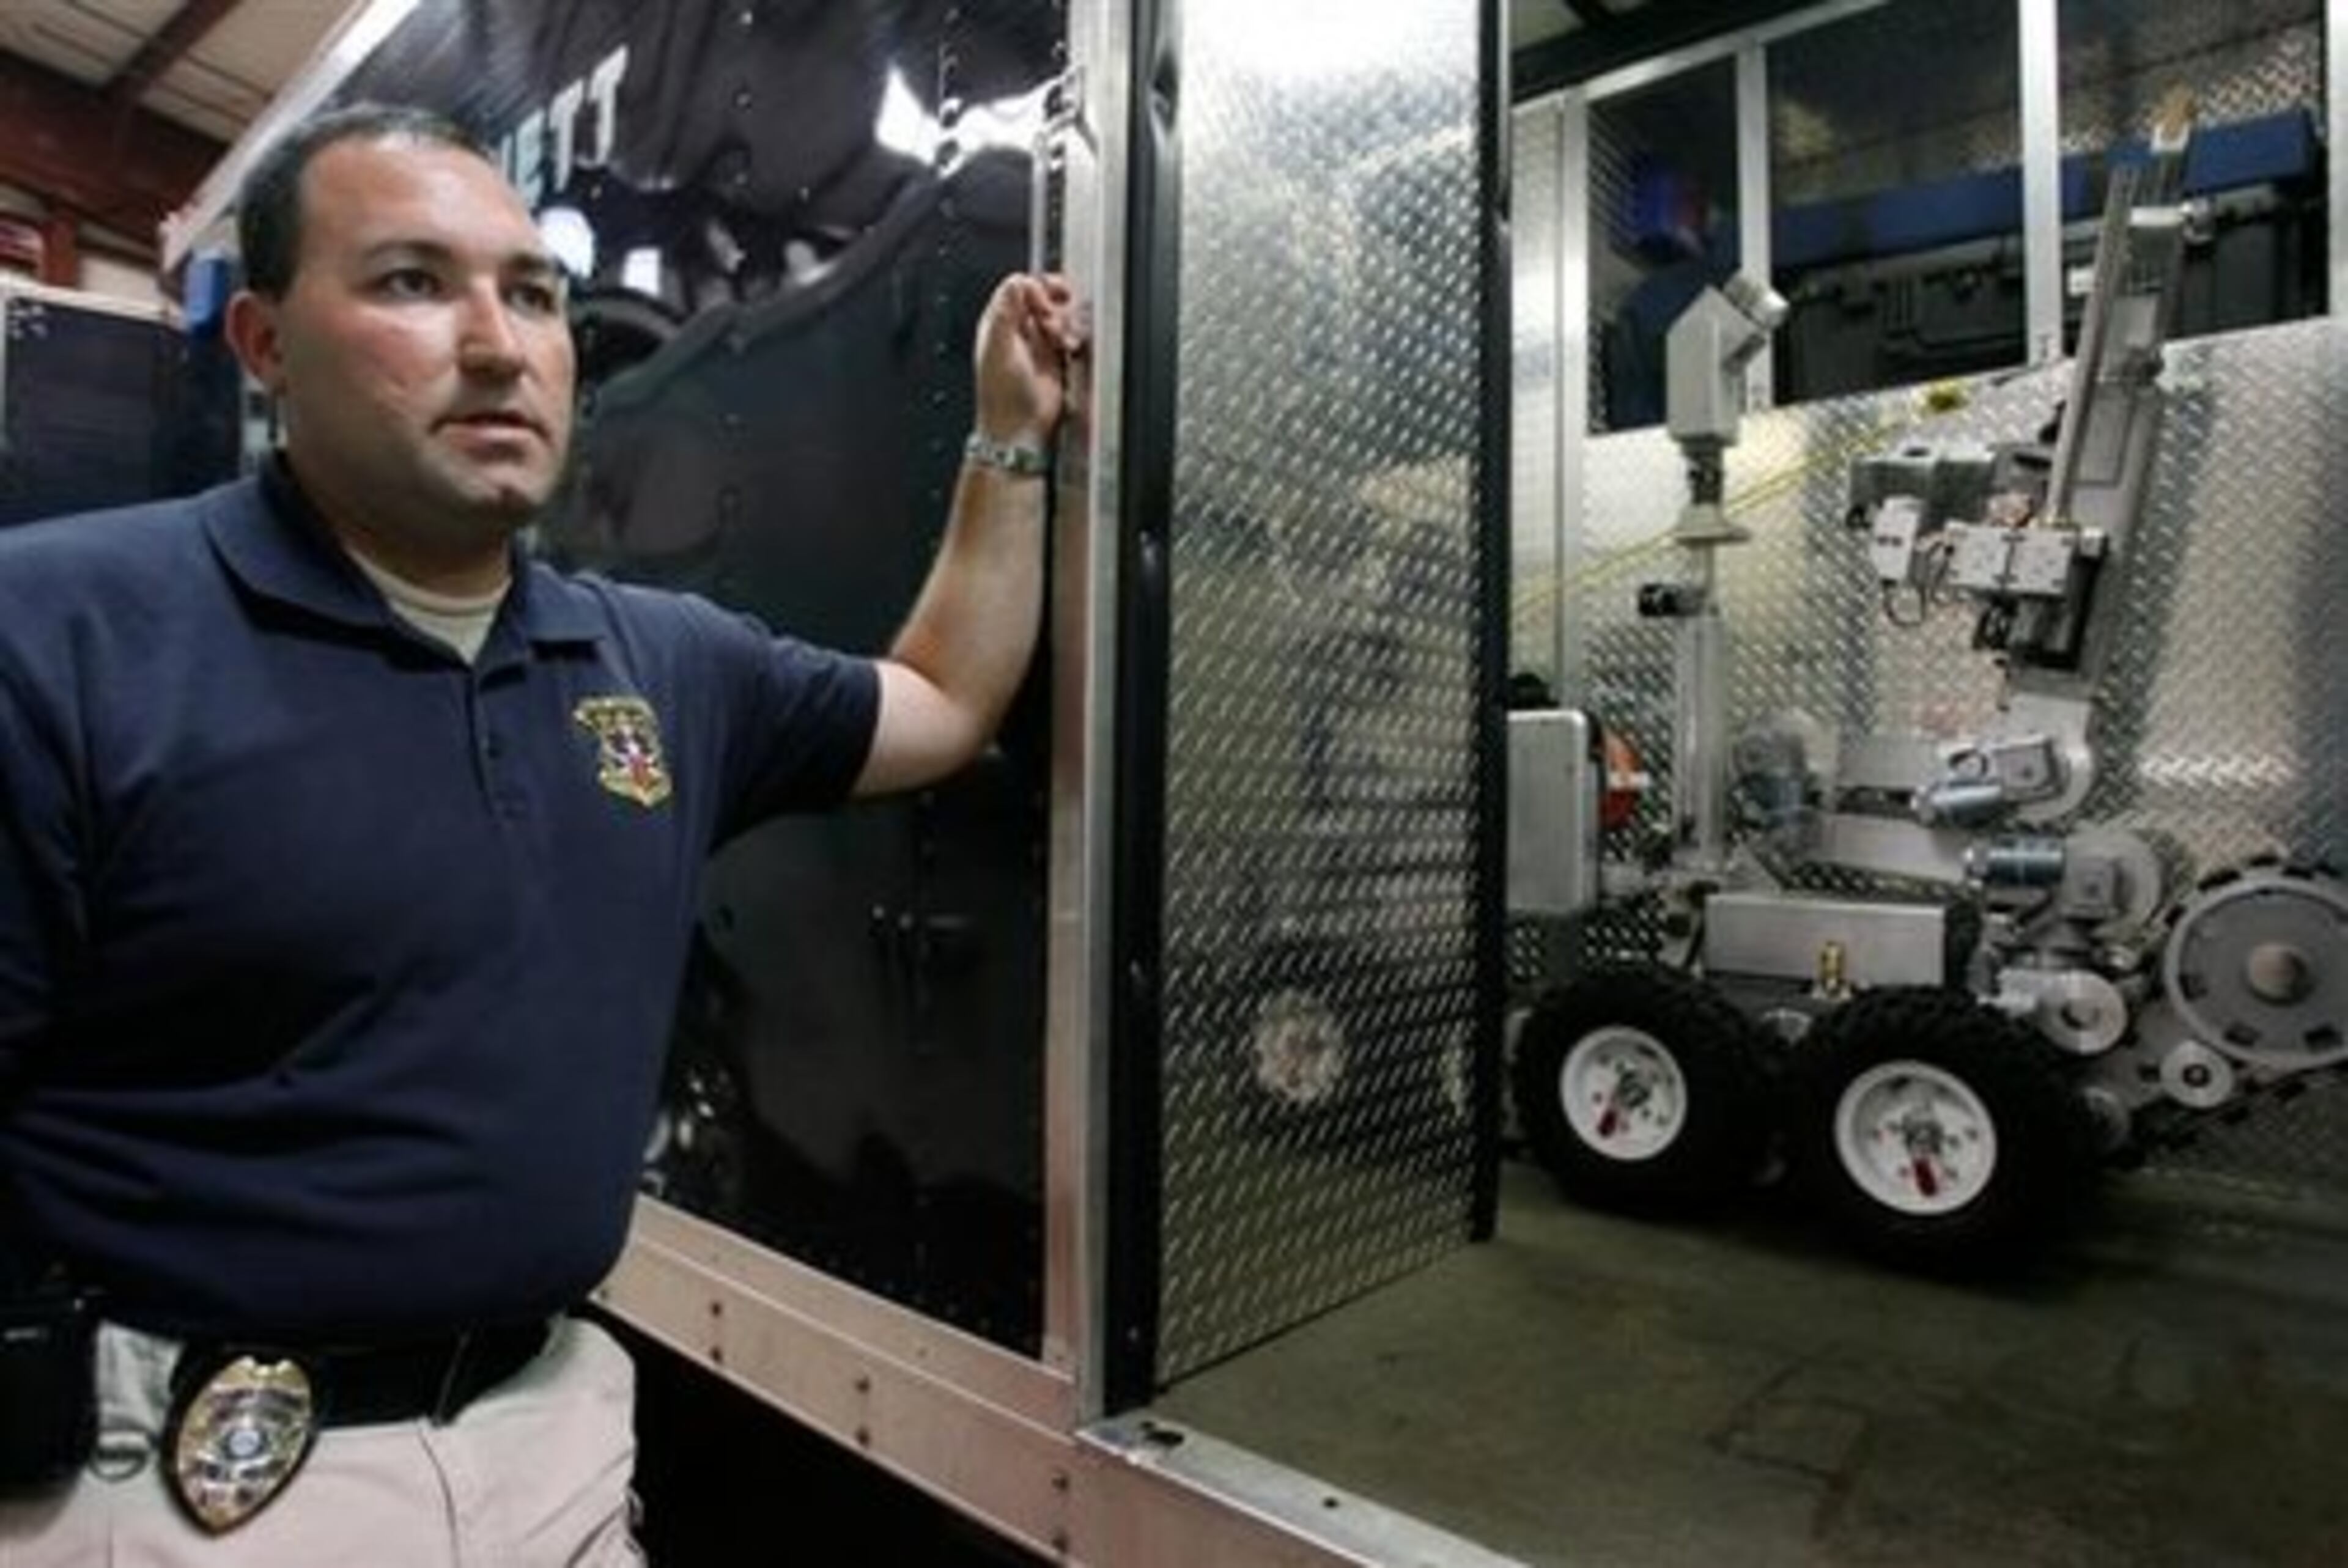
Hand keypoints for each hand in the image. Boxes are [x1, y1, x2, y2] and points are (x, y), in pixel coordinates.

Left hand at [972, 272, 1081, 447]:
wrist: (1020, 428)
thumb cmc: (1002, 395)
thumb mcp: (999, 349)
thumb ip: (1005, 313)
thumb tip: (1016, 281)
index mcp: (999, 322)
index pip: (1019, 287)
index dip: (1035, 290)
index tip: (1044, 306)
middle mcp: (1018, 329)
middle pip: (1042, 295)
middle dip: (1055, 301)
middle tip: (1057, 315)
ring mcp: (1038, 342)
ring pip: (1058, 313)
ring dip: (1065, 321)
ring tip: (1060, 340)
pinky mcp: (1055, 357)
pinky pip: (1069, 334)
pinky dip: (1073, 336)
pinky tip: (1069, 347)